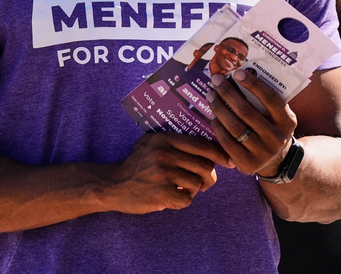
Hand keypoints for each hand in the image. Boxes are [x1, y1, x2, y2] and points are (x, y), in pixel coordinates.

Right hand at [104, 132, 232, 213]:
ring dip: (193, 190)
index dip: (218, 153)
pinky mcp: (161, 193)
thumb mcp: (150, 143)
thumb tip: (209, 145)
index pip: (200, 144)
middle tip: (204, 182)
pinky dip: (182, 201)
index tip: (229, 161)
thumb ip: (174, 141)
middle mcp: (164, 154)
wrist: (112, 185)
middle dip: (208, 176)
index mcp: (164, 139)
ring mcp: (163, 174)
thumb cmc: (136, 164)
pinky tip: (171, 198)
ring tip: (180, 189)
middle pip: (204, 165)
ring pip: (197, 183)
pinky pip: (187, 199)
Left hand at [206, 69, 297, 176]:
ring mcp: (263, 153)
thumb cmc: (272, 127)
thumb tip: (238, 73)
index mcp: (287, 121)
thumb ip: (265, 99)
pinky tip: (212, 116)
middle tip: (216, 80)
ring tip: (210, 95)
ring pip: (235, 127)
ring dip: (219, 108)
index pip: (270, 99)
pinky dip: (218, 127)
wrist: (277, 160)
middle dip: (228, 93)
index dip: (253, 84)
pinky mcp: (248, 164)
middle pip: (247, 111)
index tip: (237, 72)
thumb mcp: (278, 115)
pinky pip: (227, 143)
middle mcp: (277, 138)